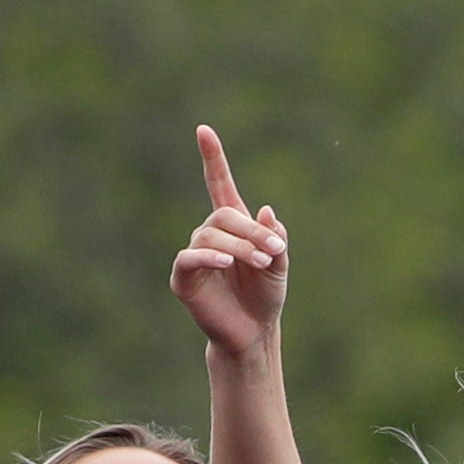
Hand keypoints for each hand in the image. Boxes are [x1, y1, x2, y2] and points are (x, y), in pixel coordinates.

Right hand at [171, 125, 289, 360]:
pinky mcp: (184, 277)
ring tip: (261, 264)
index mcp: (233, 227)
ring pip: (211, 235)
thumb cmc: (264, 297)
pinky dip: (209, 256)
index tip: (204, 130)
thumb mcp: (278, 266)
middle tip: (274, 252)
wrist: (254, 333)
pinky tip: (227, 261)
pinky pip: (191, 258)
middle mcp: (209, 234)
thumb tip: (265, 211)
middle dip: (251, 232)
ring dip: (240, 247)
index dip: (212, 158)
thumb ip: (274, 239)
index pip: (219, 185)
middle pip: (224, 216)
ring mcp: (194, 254)